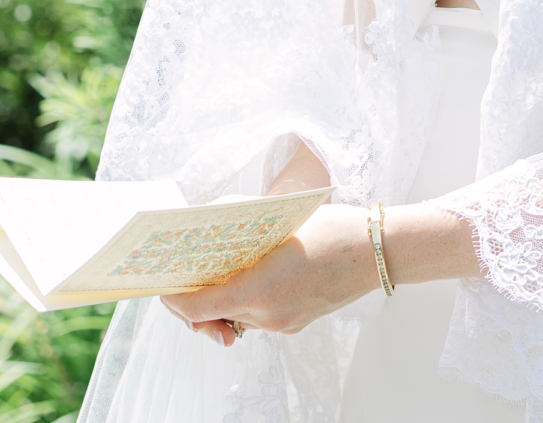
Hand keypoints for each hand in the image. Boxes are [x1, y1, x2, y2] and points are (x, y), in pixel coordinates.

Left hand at [163, 205, 381, 346]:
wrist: (378, 251)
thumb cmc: (331, 228)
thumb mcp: (278, 217)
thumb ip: (237, 220)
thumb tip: (204, 218)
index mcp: (257, 290)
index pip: (194, 307)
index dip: (173, 297)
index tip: (164, 284)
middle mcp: (265, 315)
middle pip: (212, 313)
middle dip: (198, 294)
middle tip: (189, 275)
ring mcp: (281, 324)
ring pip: (235, 315)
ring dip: (225, 296)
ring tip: (228, 270)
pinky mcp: (294, 324)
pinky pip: (258, 315)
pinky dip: (251, 298)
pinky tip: (262, 274)